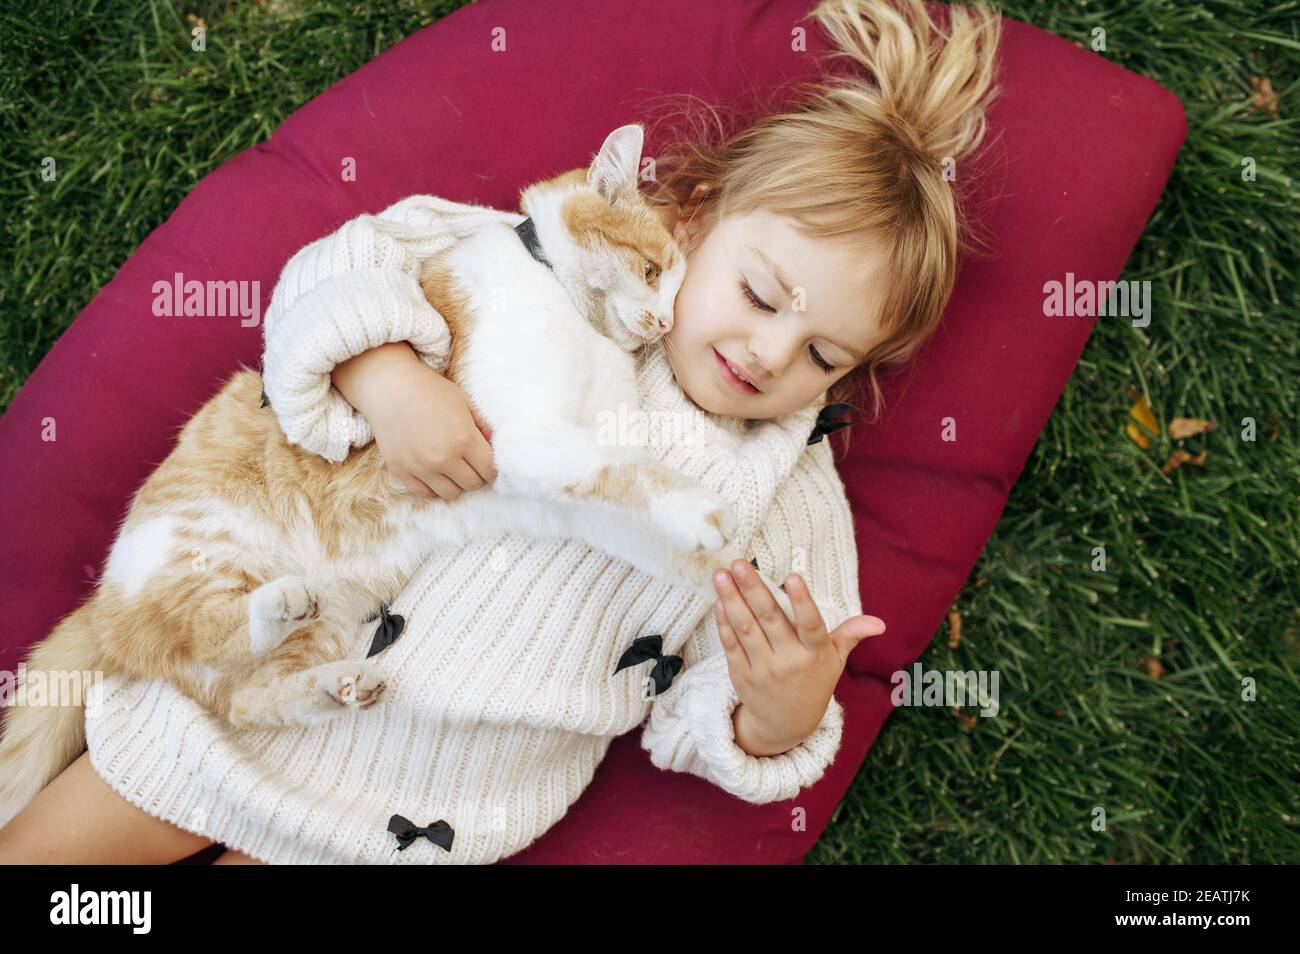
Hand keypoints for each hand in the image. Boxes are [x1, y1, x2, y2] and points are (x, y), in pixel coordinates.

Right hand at [333, 341, 495, 499]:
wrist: (389, 388)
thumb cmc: (430, 391)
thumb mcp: (464, 402)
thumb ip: (483, 427)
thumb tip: (494, 447)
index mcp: (463, 439)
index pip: (489, 470)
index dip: (492, 468)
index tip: (488, 463)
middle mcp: (443, 458)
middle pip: (472, 484)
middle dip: (477, 476)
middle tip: (472, 466)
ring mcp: (420, 467)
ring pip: (450, 494)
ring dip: (456, 484)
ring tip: (453, 470)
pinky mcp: (401, 471)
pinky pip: (425, 493)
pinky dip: (433, 487)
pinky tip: (435, 473)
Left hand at [711, 559, 885, 755]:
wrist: (786, 725)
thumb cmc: (813, 682)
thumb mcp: (835, 661)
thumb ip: (850, 635)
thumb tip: (880, 623)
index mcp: (815, 654)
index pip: (810, 625)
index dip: (803, 601)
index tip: (792, 577)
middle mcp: (789, 661)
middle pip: (770, 620)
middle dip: (753, 589)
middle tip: (739, 563)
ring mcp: (763, 669)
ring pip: (746, 629)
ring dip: (732, 600)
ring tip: (721, 575)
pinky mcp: (741, 676)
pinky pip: (731, 645)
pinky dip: (724, 623)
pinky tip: (719, 600)